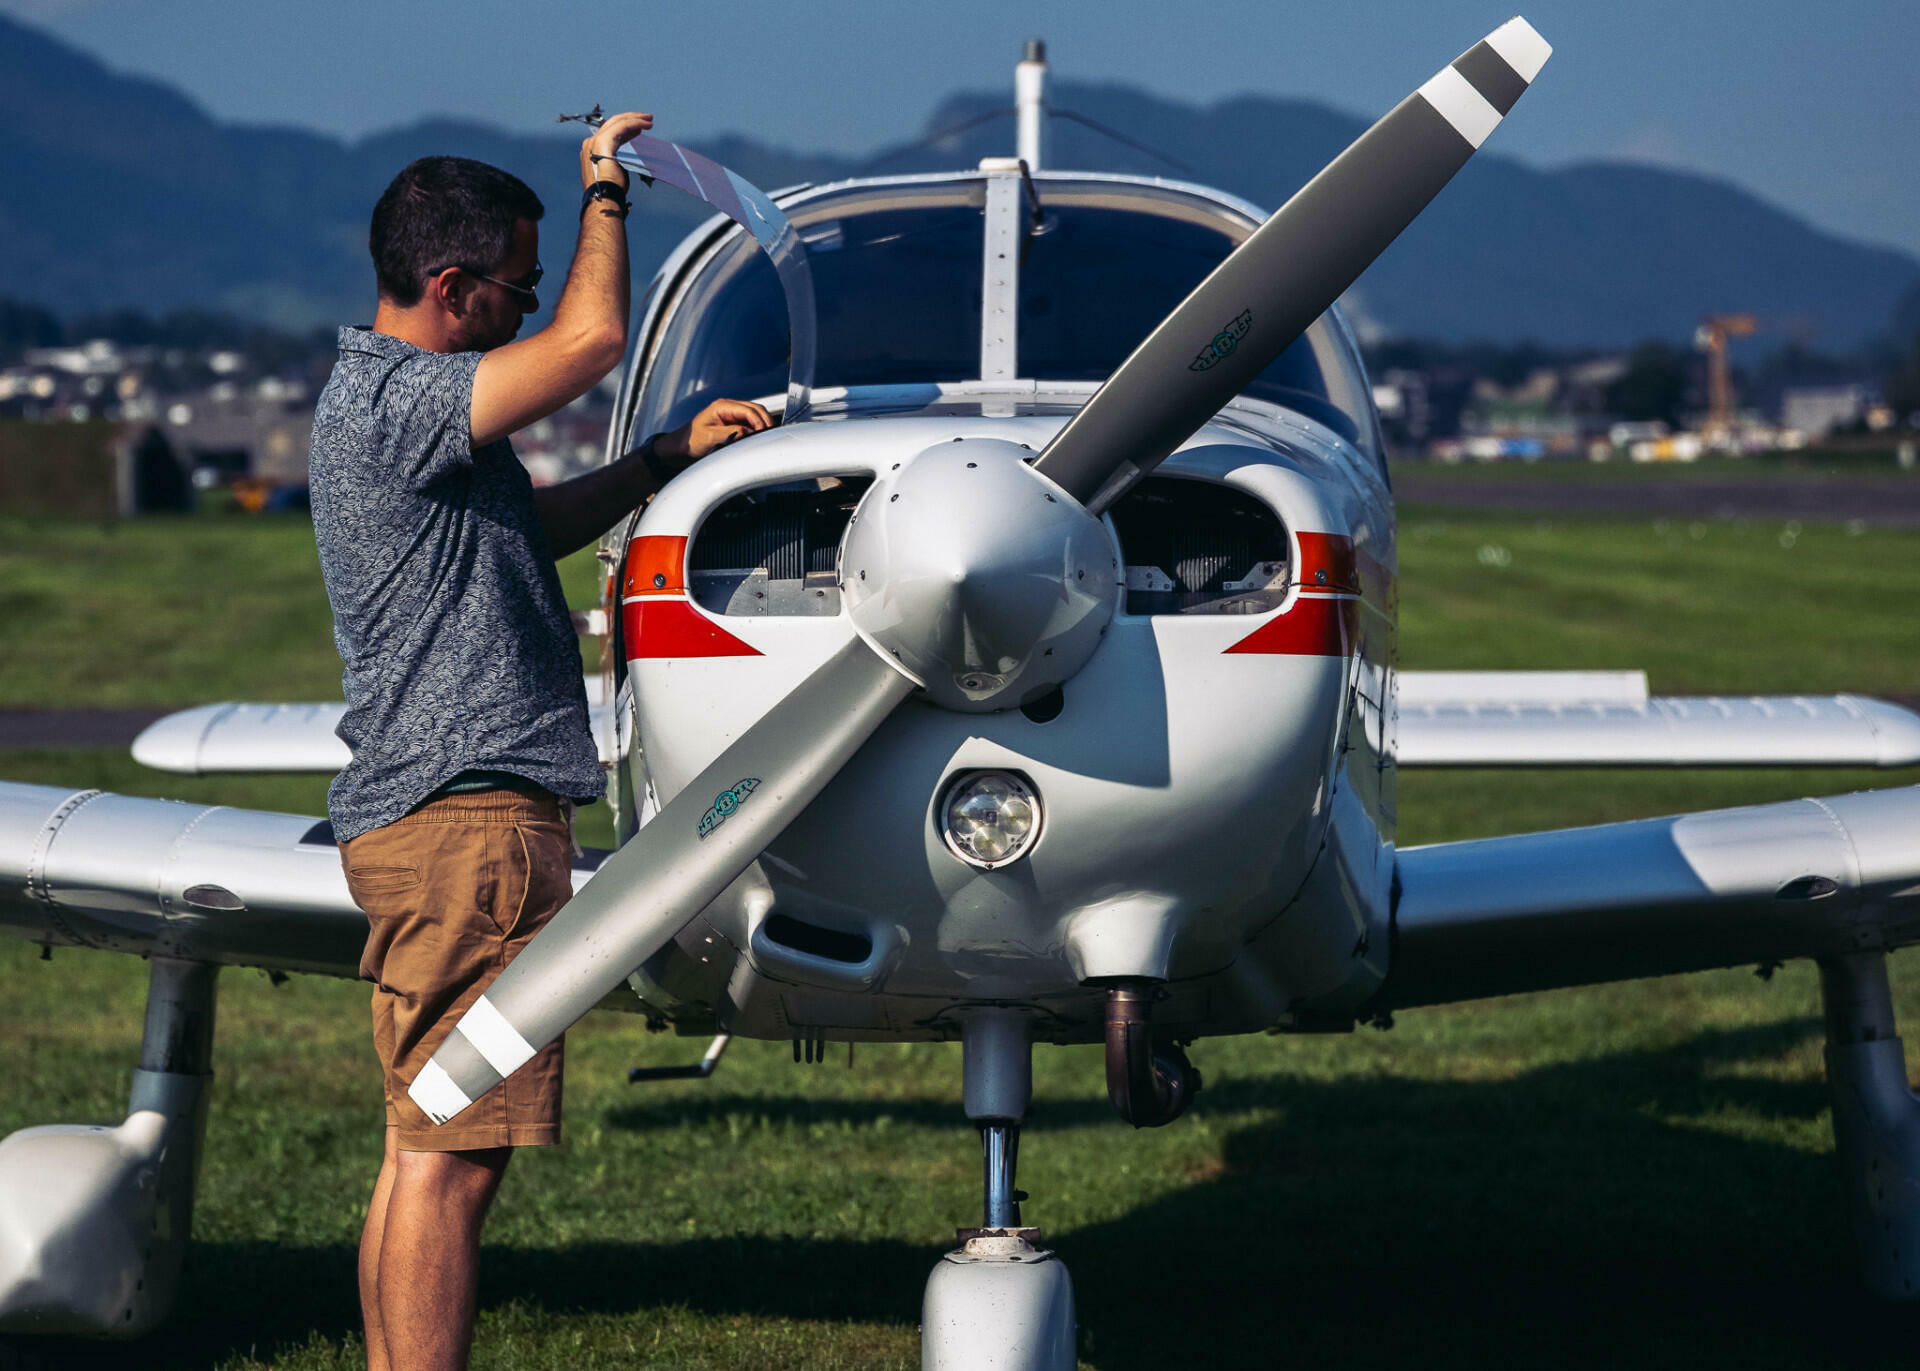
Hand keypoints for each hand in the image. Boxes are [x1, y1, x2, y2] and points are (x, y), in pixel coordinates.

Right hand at [580, 110, 653, 191]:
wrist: (603, 198)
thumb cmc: (610, 192)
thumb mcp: (614, 173)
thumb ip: (616, 162)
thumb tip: (626, 162)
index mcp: (591, 150)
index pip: (609, 132)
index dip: (625, 128)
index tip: (639, 129)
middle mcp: (591, 142)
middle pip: (612, 124)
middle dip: (631, 119)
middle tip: (647, 119)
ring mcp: (596, 141)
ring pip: (617, 122)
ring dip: (635, 119)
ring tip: (649, 120)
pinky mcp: (605, 141)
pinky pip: (622, 126)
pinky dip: (635, 123)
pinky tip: (645, 125)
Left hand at [654, 398, 774, 464]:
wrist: (681, 447)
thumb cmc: (691, 441)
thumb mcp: (710, 437)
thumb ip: (730, 433)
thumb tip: (748, 432)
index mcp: (722, 406)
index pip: (748, 409)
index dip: (759, 421)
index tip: (763, 434)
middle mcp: (728, 407)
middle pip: (755, 409)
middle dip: (765, 421)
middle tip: (771, 435)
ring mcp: (731, 414)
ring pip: (755, 415)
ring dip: (762, 424)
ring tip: (766, 437)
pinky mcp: (733, 423)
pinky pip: (750, 423)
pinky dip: (757, 429)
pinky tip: (759, 438)